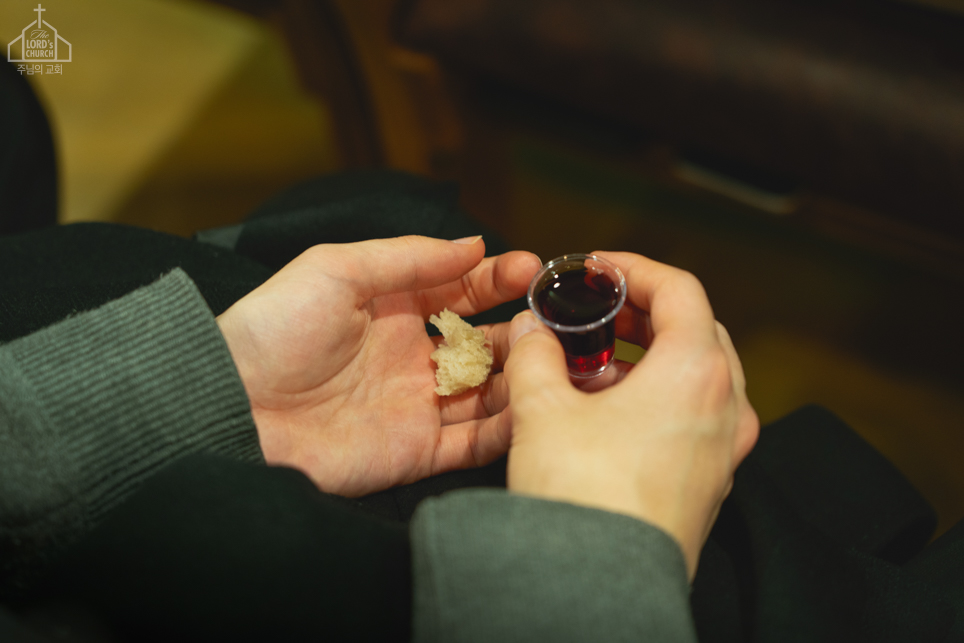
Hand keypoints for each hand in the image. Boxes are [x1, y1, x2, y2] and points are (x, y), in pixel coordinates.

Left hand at [216, 236, 541, 496]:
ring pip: (489, 391)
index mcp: (393, 308)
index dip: (498, 278)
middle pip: (485, 341)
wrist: (232, 408)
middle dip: (522, 328)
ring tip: (552, 360)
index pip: (461, 289)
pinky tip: (534, 407)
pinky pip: (474, 442)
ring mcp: (416, 404)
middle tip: (551, 321)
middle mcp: (412, 355)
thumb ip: (408, 257)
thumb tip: (475, 243)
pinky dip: (506, 428)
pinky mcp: (416, 451)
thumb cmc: (273, 329)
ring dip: (522, 376)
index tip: (533, 269)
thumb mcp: (336, 269)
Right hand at [502, 251, 758, 578]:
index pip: (680, 289)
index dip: (633, 269)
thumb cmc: (584, 495)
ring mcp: (725, 448)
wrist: (602, 586)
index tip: (597, 268)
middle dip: (643, 313)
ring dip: (650, 357)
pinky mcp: (711, 482)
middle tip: (596, 311)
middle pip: (696, 329)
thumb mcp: (542, 410)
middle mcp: (726, 406)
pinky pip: (695, 417)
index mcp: (697, 371)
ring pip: (698, 375)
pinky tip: (610, 412)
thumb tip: (530, 333)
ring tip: (594, 364)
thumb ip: (534, 355)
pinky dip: (659, 397)